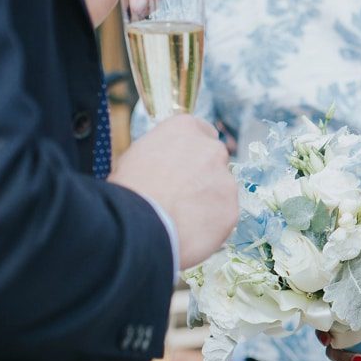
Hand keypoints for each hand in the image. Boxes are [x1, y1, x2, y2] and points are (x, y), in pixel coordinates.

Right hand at [108, 114, 235, 269]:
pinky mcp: (232, 208)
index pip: (200, 132)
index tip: (181, 167)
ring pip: (220, 189)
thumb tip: (165, 164)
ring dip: (206, 201)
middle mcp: (212, 149)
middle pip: (214, 160)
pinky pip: (222, 215)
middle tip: (180, 195)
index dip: (190, 153)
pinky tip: (189, 231)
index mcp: (186, 128)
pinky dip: (210, 224)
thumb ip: (161, 153)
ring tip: (180, 218)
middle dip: (201, 175)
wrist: (139, 226)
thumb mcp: (135, 157)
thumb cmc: (129, 190)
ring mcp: (226, 179)